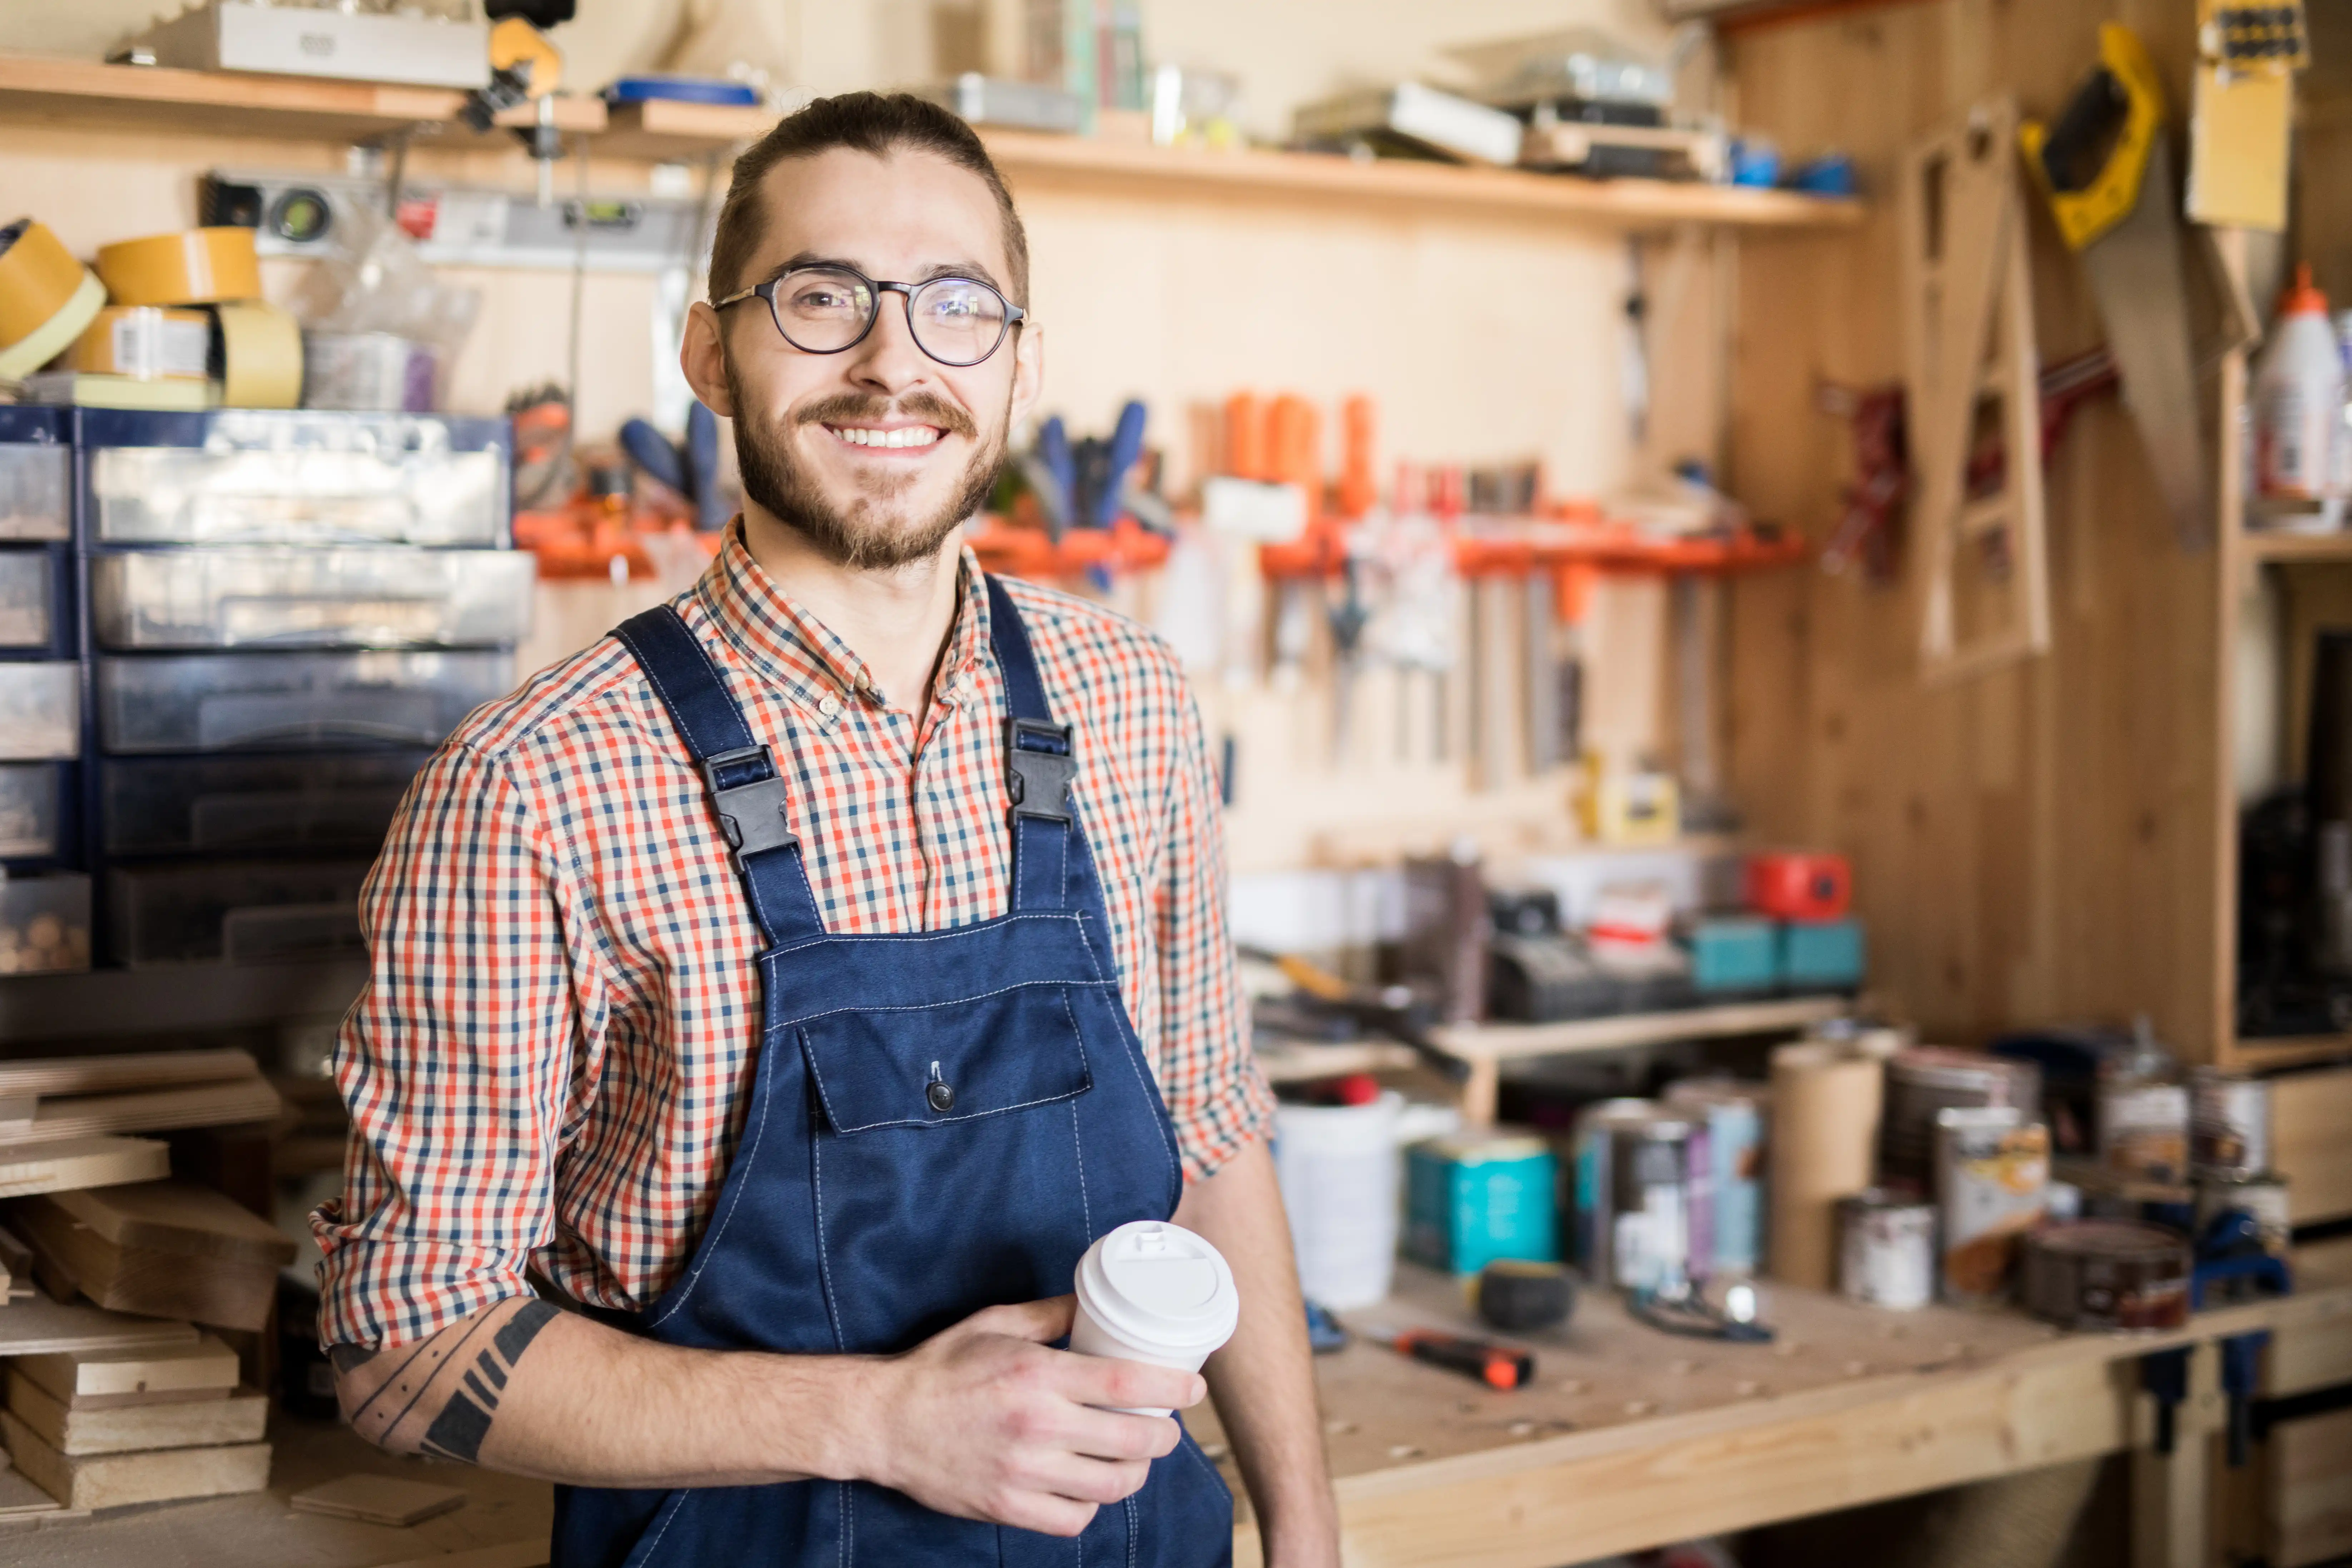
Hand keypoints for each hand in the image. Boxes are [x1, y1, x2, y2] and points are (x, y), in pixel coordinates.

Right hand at [853, 1295, 1204, 1536]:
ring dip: (1136, 1472)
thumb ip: (1049, 1314)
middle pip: (1132, 1441)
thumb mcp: (994, 1323)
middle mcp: (1036, 1426)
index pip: (1127, 1386)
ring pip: (1110, 1485)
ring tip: (1136, 1458)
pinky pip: (1073, 1518)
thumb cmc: (941, 1368)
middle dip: (1164, 1435)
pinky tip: (1090, 1486)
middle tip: (1166, 1425)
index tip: (1194, 1386)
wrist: (886, 1422)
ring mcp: (1023, 1473)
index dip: (1173, 1387)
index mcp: (1037, 1376)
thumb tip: (1094, 1302)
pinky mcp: (1007, 1508)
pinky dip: (1091, 1505)